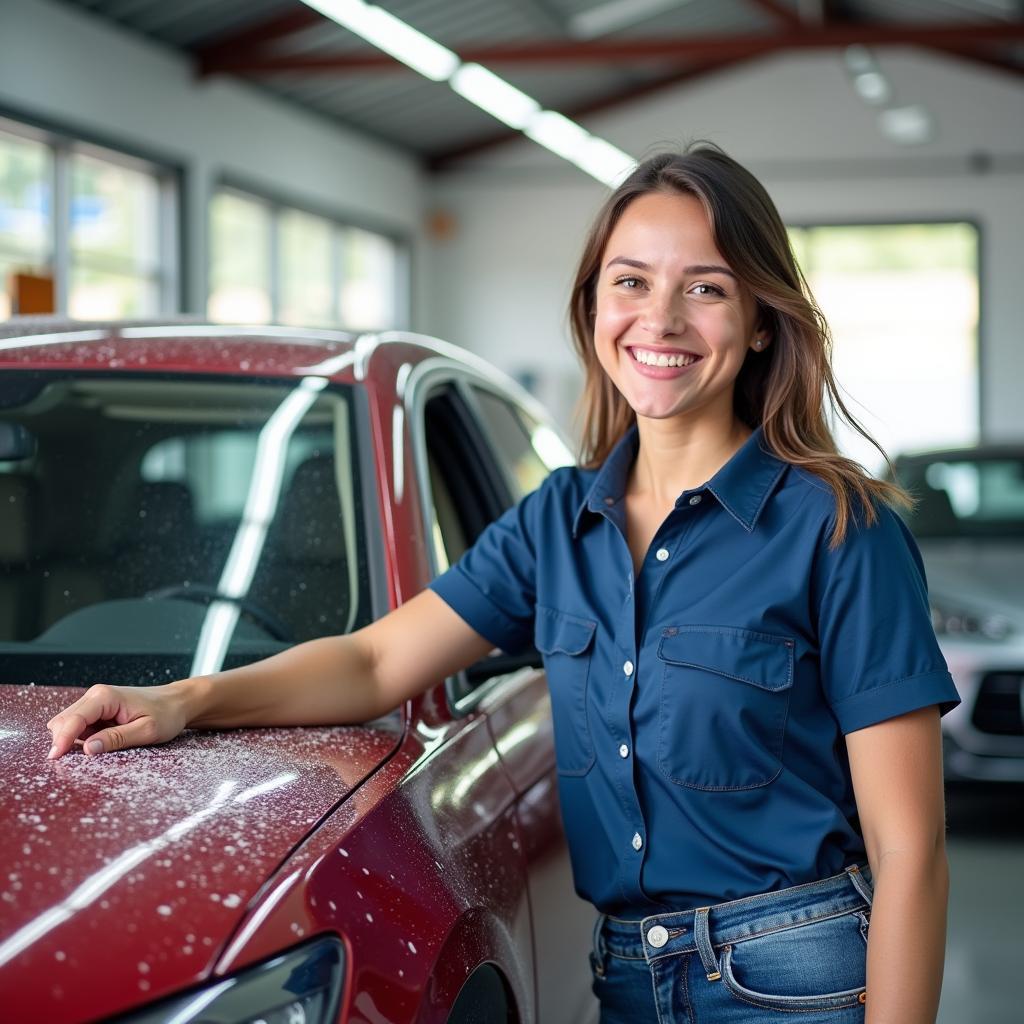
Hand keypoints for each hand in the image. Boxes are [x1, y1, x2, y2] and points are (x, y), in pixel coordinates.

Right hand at [46, 683, 189, 759]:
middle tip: (73, 762)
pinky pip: (79, 727)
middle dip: (63, 741)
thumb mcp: (147, 730)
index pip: (73, 719)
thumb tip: (88, 749)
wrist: (177, 702)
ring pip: (68, 724)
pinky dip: (81, 738)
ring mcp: (95, 702)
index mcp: (106, 696)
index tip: (54, 758)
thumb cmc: (167, 714)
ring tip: (98, 749)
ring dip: (72, 740)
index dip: (62, 740)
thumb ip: (117, 739)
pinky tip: (100, 743)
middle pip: (64, 721)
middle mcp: (96, 695)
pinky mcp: (98, 711)